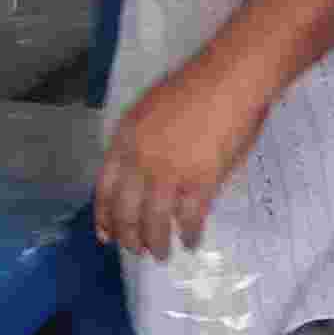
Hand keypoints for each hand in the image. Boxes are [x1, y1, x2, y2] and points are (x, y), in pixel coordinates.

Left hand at [96, 46, 272, 255]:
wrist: (229, 79)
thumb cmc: (195, 88)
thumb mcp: (150, 111)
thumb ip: (140, 143)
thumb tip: (141, 176)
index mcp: (126, 139)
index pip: (104, 188)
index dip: (104, 216)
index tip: (106, 235)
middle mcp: (141, 160)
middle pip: (126, 212)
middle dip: (129, 238)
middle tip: (136, 251)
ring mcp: (169, 173)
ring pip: (154, 223)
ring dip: (156, 244)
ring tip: (161, 256)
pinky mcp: (200, 182)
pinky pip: (190, 219)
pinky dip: (190, 235)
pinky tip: (191, 242)